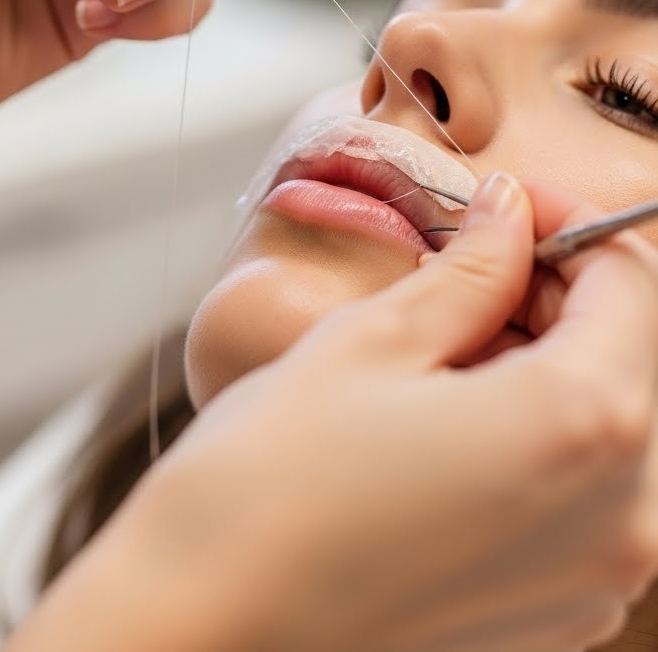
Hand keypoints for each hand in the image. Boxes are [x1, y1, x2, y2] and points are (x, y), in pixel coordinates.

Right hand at [98, 175, 656, 651]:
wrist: (200, 631)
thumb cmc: (270, 488)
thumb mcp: (371, 340)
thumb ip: (470, 270)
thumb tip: (511, 212)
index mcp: (582, 426)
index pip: (630, 282)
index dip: (568, 223)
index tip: (506, 206)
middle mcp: (622, 518)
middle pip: (631, 355)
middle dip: (557, 294)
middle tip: (465, 265)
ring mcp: (593, 583)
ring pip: (610, 427)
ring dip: (549, 364)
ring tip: (444, 345)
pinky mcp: (555, 622)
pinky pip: (586, 500)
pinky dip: (539, 439)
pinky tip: (449, 420)